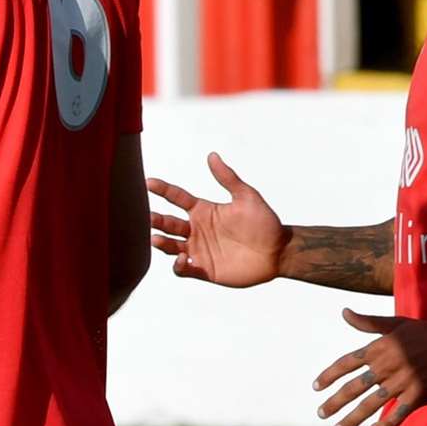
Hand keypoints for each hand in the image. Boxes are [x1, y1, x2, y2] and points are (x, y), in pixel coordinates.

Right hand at [148, 153, 286, 287]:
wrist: (279, 253)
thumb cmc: (265, 224)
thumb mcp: (247, 197)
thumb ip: (228, 178)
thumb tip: (212, 156)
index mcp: (203, 211)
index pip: (176, 197)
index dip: (163, 189)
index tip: (149, 182)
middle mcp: (196, 230)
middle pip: (168, 223)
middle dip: (155, 220)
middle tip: (148, 217)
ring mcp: (198, 250)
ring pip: (170, 246)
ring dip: (161, 242)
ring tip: (155, 238)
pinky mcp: (204, 269)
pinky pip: (183, 269)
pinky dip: (177, 265)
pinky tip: (181, 259)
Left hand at [314, 309, 426, 425]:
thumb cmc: (426, 334)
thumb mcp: (396, 325)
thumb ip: (368, 322)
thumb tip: (344, 312)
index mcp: (378, 349)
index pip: (346, 363)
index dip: (329, 375)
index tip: (316, 387)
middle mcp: (387, 366)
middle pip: (354, 386)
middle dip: (335, 402)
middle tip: (320, 414)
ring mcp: (403, 382)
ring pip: (372, 403)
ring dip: (353, 418)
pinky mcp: (420, 395)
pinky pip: (399, 413)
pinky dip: (386, 424)